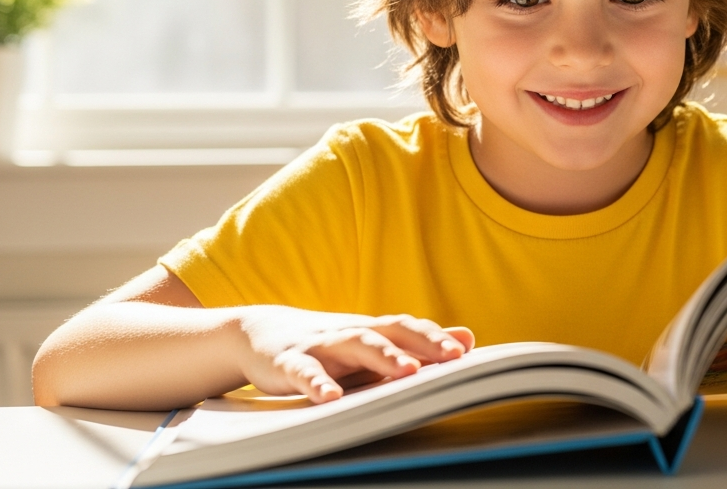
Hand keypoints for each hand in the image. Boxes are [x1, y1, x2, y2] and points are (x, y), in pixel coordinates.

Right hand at [235, 307, 475, 402]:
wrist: (259, 332)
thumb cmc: (327, 345)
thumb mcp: (371, 344)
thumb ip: (416, 345)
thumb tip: (467, 339)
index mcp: (371, 330)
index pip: (409, 328)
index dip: (436, 339)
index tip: (466, 353)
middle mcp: (349, 333)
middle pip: (389, 332)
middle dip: (421, 344)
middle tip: (450, 357)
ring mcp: (319, 345)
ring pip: (354, 344)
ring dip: (383, 356)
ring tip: (407, 371)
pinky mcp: (287, 362)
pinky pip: (305, 372)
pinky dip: (318, 383)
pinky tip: (331, 398)